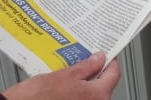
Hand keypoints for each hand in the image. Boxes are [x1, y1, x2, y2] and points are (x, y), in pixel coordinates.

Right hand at [2, 52, 119, 99]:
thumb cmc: (36, 98)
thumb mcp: (64, 75)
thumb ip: (86, 67)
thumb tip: (99, 59)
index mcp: (98, 96)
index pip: (114, 74)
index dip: (110, 62)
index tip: (106, 55)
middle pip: (103, 86)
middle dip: (94, 73)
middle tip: (85, 60)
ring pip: (89, 94)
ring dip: (82, 83)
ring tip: (70, 72)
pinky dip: (73, 93)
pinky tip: (63, 86)